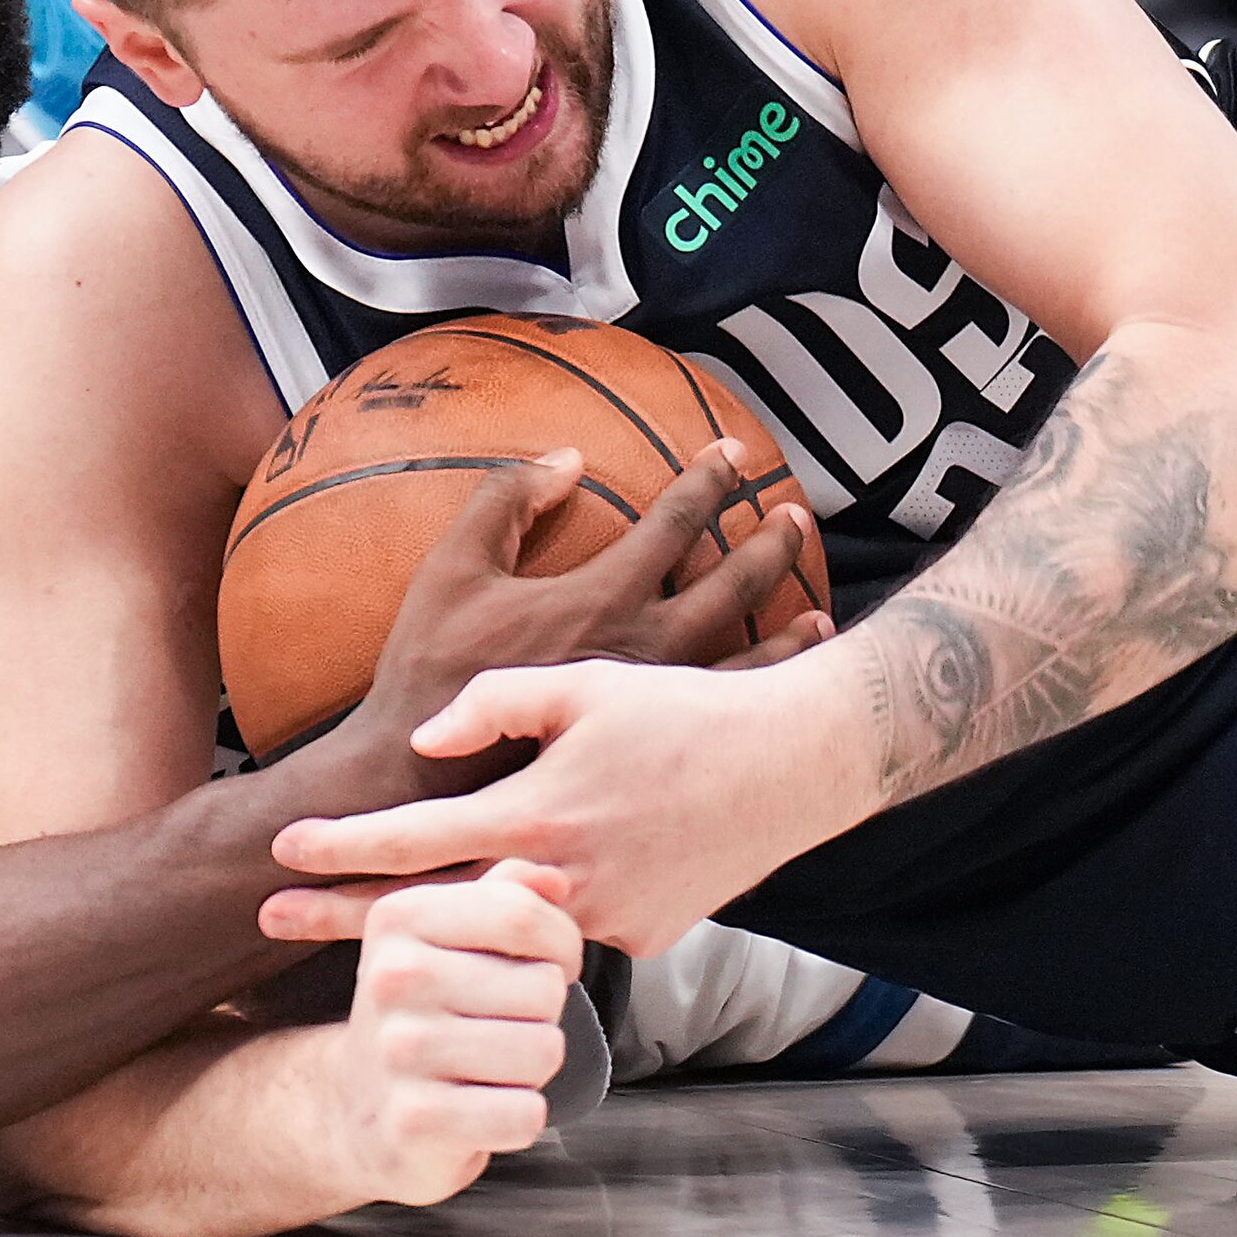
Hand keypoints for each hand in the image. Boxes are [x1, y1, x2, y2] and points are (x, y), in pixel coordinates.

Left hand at [266, 654, 860, 957]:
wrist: (796, 766)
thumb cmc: (687, 711)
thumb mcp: (586, 683)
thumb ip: (494, 706)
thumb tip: (427, 742)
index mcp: (538, 815)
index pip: (412, 845)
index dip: (338, 851)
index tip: (279, 857)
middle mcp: (562, 884)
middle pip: (428, 913)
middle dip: (344, 918)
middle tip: (269, 920)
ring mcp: (604, 922)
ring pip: (503, 926)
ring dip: (450, 919)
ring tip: (390, 908)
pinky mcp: (644, 938)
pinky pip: (574, 923)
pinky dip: (549, 902)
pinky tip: (561, 870)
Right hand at [311, 441, 828, 796]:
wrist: (417, 784)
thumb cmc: (429, 674)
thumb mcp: (452, 568)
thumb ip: (506, 500)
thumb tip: (568, 455)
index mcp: (603, 597)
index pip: (676, 522)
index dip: (709, 480)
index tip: (735, 453)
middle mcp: (646, 648)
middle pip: (733, 583)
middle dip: (768, 544)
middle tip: (794, 514)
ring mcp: (656, 706)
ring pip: (748, 658)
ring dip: (787, 626)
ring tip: (819, 612)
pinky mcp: (651, 754)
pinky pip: (728, 718)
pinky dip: (764, 698)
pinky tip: (782, 698)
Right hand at [332, 859, 582, 1208]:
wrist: (357, 1108)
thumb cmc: (428, 1010)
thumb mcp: (452, 937)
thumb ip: (506, 895)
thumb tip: (556, 879)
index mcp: (401, 916)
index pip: (524, 914)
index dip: (561, 946)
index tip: (541, 965)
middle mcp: (392, 977)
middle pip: (544, 987)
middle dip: (542, 1015)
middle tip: (498, 1026)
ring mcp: (398, 1051)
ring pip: (543, 1050)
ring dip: (532, 1069)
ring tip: (487, 1066)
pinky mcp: (414, 1122)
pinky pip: (524, 1114)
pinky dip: (519, 1117)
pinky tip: (480, 1110)